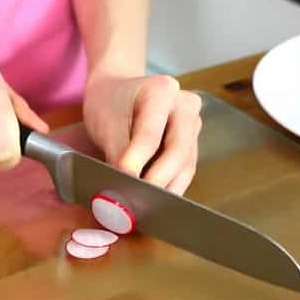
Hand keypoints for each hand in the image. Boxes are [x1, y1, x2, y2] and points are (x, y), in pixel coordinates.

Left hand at [83, 74, 202, 194]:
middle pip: (178, 150)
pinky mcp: (192, 146)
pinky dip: (169, 187)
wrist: (118, 95)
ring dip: (166, 189)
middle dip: (158, 179)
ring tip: (144, 209)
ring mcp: (193, 126)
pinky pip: (184, 171)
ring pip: (185, 165)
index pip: (151, 132)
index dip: (137, 158)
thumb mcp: (106, 123)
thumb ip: (117, 153)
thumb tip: (124, 186)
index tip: (125, 178)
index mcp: (162, 90)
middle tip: (139, 202)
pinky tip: (154, 204)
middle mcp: (186, 106)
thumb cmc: (110, 104)